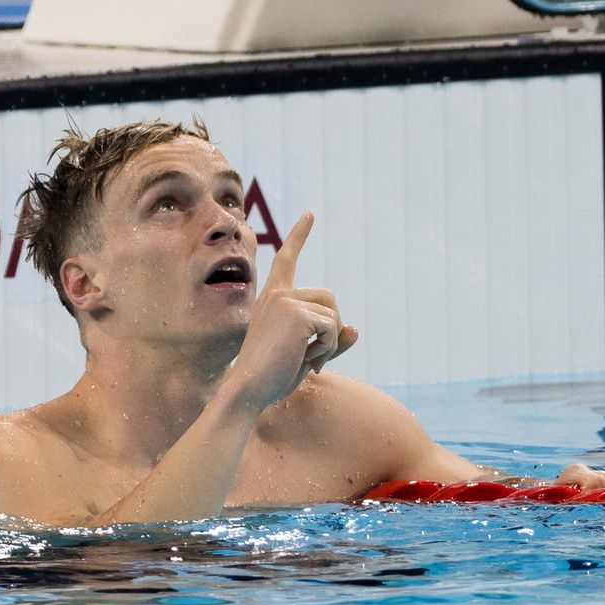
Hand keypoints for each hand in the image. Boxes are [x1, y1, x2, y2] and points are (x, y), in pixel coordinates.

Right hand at [228, 212, 356, 408]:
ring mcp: (285, 300)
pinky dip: (329, 348)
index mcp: (272, 298)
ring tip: (311, 360)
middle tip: (317, 356)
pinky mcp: (296, 312)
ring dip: (331, 341)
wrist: (249, 390)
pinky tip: (311, 361)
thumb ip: (330, 340)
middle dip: (332, 327)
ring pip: (333, 314)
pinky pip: (333, 326)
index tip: (310, 214)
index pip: (286, 259)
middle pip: (329, 297)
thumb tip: (355, 329)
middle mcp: (277, 293)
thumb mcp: (305, 355)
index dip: (299, 236)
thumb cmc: (272, 377)